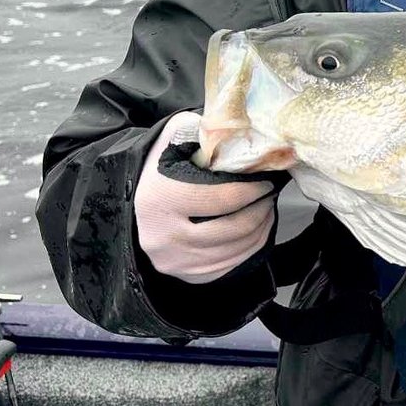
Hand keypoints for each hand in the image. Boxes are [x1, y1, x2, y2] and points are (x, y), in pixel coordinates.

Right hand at [134, 111, 286, 283]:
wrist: (136, 202)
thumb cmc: (162, 166)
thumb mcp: (176, 137)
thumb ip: (205, 130)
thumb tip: (243, 129)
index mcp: (161, 199)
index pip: (223, 199)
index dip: (254, 189)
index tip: (268, 179)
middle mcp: (164, 237)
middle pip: (235, 229)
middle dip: (262, 209)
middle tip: (270, 194)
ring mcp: (174, 261)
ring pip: (236, 249)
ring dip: (261, 228)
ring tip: (265, 208)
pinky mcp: (184, 275)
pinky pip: (230, 266)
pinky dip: (250, 248)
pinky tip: (254, 229)